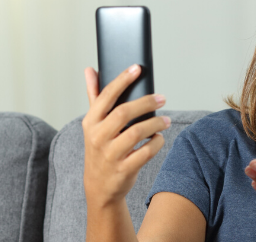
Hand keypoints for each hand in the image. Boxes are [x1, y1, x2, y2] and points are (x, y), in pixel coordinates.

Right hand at [82, 65, 170, 207]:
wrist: (99, 187)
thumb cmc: (99, 149)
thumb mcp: (93, 124)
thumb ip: (94, 96)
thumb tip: (90, 70)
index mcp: (91, 122)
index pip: (106, 95)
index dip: (122, 80)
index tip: (137, 68)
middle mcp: (98, 137)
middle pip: (124, 113)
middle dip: (146, 103)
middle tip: (162, 98)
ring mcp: (110, 155)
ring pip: (137, 132)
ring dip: (155, 123)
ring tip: (165, 120)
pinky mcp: (123, 169)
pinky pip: (145, 153)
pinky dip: (156, 143)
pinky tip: (159, 138)